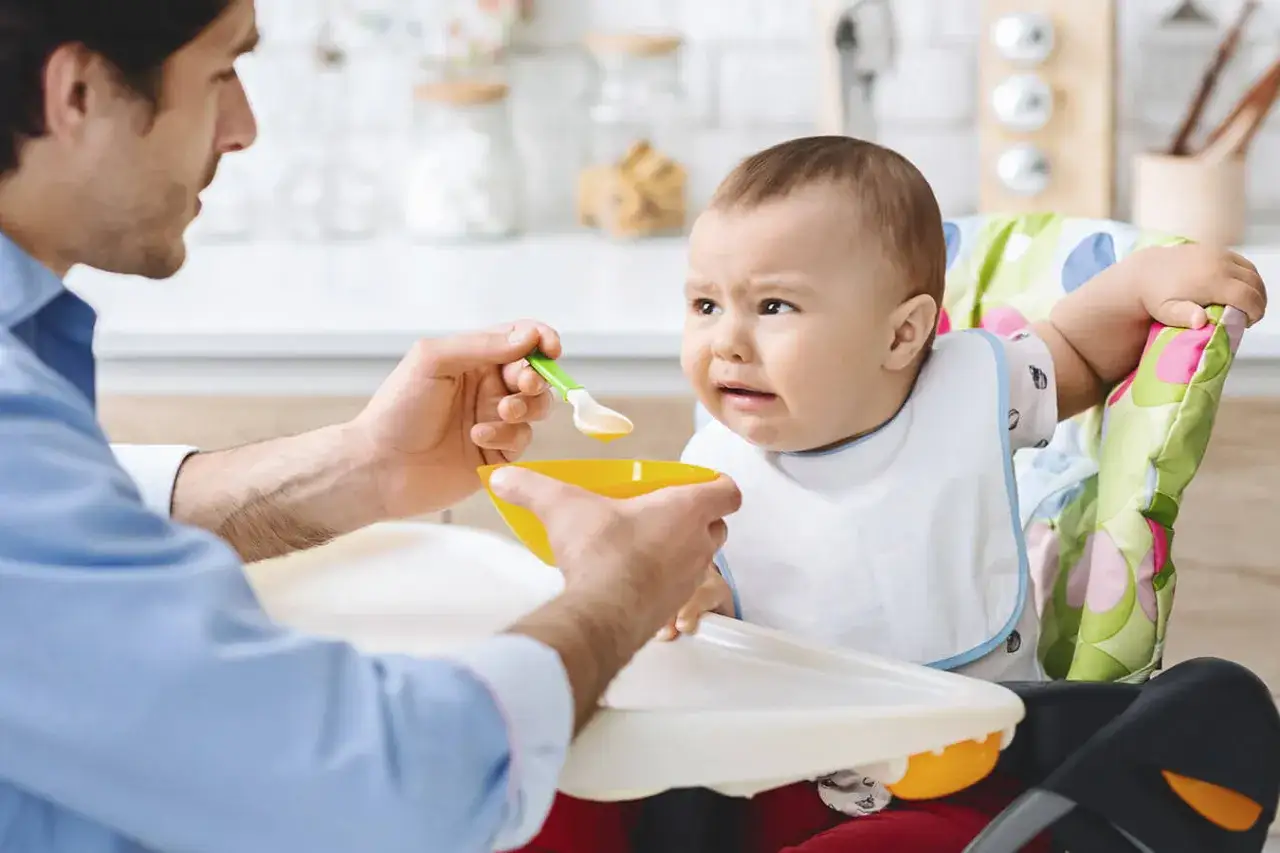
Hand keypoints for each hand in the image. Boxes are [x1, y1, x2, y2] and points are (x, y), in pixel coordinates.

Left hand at [352, 320, 561, 517]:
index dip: (541, 339)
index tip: (550, 348)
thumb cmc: (397, 408)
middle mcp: (487, 387)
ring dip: (526, 406)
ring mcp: (494, 420)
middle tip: (521, 385)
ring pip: (537, 408)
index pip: (520, 339)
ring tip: (502, 411)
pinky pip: (523, 440)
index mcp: (473, 358)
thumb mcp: (433, 361)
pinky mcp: (497, 454)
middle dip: (535, 377)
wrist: (380, 466)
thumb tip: (528, 337)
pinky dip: (506, 436)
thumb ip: (482, 345)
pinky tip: (478, 437)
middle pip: (536, 374)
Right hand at [488, 466, 741, 641]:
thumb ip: (531, 488)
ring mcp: (689, 579)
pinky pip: (680, 590)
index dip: (717, 486)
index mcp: (686, 509)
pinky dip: (665, 582)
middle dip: (697, 519)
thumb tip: (501, 477)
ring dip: (681, 551)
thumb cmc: (600, 551)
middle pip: (717, 526)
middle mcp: (698, 544)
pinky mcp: (674, 607)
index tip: (697, 485)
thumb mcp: (561, 507)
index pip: (727, 491)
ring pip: (701, 560)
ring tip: (645, 547)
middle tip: (662, 513)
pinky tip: (634, 579)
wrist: (602, 614)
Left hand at [1131, 244, 1266, 328]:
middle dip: (1258, 302)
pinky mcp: (1216, 248)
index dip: (1255, 311)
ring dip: (1255, 289)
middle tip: (1249, 317)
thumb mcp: (1166, 311)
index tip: (1249, 323)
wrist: (1145, 270)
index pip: (1247, 296)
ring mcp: (1219, 253)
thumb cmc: (1156, 296)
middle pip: (1254, 283)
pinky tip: (1240, 289)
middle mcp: (1219, 263)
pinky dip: (1248, 276)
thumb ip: (1184, 316)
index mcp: (1211, 280)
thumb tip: (1200, 321)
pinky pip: (1243, 262)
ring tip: (1246, 305)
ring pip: (1252, 271)